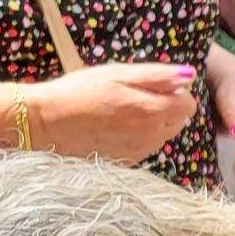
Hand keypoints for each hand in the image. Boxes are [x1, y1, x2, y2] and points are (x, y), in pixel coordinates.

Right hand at [32, 62, 200, 161]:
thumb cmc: (79, 91)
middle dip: (165, 106)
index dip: (173, 91)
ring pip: (164, 134)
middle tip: (133, 96)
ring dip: (153, 122)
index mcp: (152, 112)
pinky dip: (139, 135)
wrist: (45, 122)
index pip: (188, 103)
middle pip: (179, 120)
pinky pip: (147, 146)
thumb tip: (189, 75)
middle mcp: (152, 136)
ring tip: (121, 111)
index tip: (150, 86)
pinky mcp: (127, 161)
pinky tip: (115, 126)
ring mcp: (140, 152)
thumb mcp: (118, 74)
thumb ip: (157, 75)